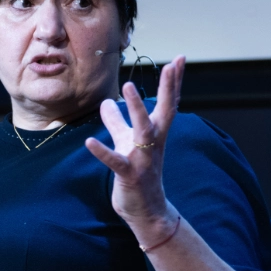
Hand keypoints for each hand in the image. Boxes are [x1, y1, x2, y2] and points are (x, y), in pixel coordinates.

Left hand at [85, 55, 185, 245]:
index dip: (174, 82)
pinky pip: (115, 161)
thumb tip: (105, 104)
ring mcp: (143, 158)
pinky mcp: (129, 175)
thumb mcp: (126, 143)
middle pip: (165, 111)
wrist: (146, 210)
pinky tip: (89, 142)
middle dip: (168, 88)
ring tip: (126, 87)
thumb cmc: (137, 174)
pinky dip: (102, 151)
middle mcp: (154, 143)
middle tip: (171, 65)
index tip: (181, 59)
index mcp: (155, 133)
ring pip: (142, 130)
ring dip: (136, 108)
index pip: (168, 103)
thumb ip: (117, 123)